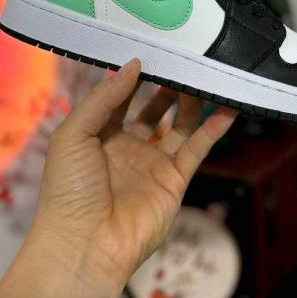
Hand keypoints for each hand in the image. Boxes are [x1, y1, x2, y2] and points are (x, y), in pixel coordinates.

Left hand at [31, 59, 236, 289]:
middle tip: (182, 60)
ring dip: (191, 102)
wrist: (85, 246)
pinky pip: (197, 149)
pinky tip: (227, 108)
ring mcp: (152, 164)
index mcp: (98, 136)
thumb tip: (133, 65)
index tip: (150, 51)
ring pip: (178, 125)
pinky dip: (213, 129)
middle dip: (166, 86)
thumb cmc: (69, 189)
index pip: (119, 98)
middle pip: (153, 109)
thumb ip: (104, 98)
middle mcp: (127, 147)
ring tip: (205, 75)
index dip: (133, 76)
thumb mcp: (73, 134)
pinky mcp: (174, 181)